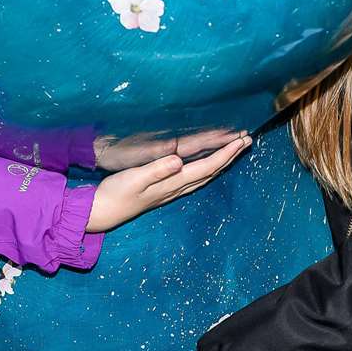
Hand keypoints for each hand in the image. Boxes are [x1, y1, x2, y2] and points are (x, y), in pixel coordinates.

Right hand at [85, 133, 249, 232]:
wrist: (103, 211)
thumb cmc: (116, 193)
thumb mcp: (134, 178)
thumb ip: (157, 169)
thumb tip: (178, 160)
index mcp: (173, 181)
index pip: (207, 166)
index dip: (226, 153)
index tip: (241, 139)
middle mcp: (177, 187)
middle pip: (212, 171)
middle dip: (231, 156)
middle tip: (247, 141)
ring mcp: (172, 191)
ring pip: (205, 176)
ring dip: (222, 163)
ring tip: (234, 151)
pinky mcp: (165, 190)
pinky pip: (195, 178)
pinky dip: (207, 168)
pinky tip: (207, 165)